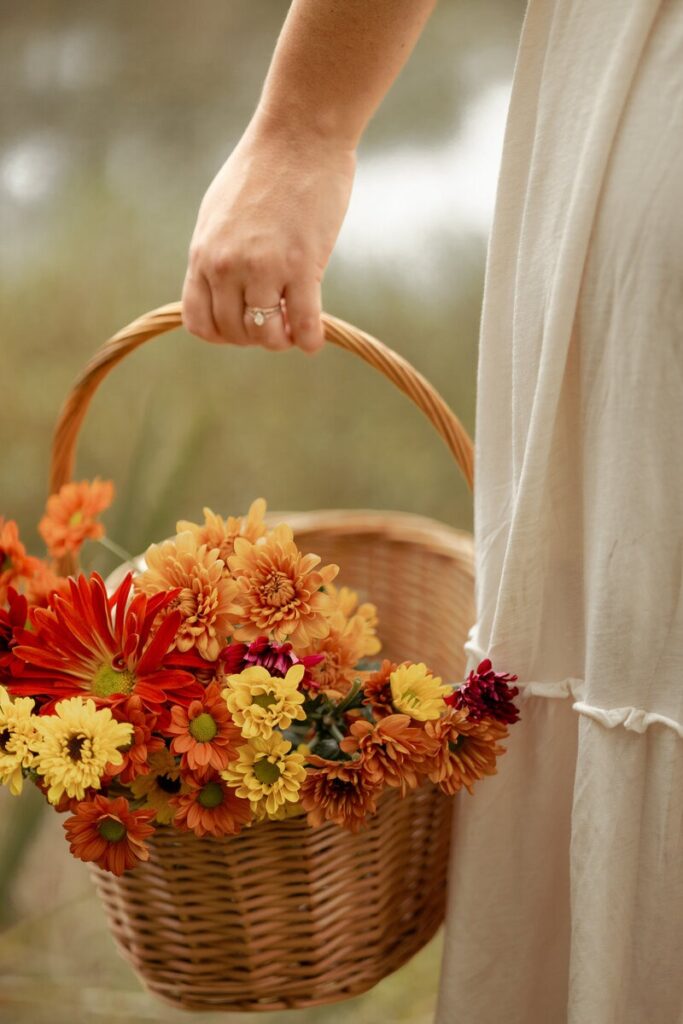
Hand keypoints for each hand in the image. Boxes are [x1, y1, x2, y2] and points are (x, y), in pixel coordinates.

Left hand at [181, 111, 356, 353]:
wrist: (299, 134)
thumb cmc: (264, 168)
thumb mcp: (219, 212)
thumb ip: (216, 253)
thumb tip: (223, 288)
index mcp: (203, 253)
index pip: (199, 321)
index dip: (222, 334)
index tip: (243, 325)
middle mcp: (227, 266)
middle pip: (234, 332)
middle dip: (255, 336)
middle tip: (276, 323)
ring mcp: (263, 268)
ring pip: (267, 334)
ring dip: (281, 340)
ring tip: (295, 328)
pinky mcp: (302, 265)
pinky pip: (304, 323)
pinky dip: (309, 340)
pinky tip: (314, 340)